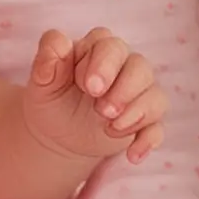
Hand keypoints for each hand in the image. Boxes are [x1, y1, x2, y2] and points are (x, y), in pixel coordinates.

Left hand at [22, 28, 165, 165]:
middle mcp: (124, 67)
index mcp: (97, 50)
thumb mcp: (42, 84)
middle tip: (102, 111)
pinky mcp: (144, 121)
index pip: (110, 45)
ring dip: (136, 113)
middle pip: (140, 67)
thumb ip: (47, 62)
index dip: (103, 65)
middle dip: (124, 89)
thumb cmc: (51, 99)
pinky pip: (157, 128)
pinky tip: (132, 155)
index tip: (88, 88)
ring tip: (110, 128)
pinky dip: (148, 141)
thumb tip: (58, 43)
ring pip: (155, 95)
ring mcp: (138, 94)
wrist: (56, 133)